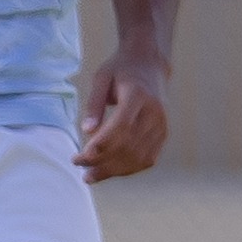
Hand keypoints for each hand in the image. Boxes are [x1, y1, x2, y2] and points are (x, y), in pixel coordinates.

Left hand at [75, 51, 168, 181]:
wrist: (150, 66)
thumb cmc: (121, 71)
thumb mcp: (101, 78)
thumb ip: (93, 104)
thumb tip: (85, 131)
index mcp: (138, 95)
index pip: (120, 126)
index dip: (100, 146)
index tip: (79, 157)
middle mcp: (154, 112)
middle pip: (128, 145)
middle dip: (101, 161)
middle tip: (78, 165)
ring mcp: (162, 125)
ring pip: (138, 156)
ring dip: (113, 170)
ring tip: (90, 176)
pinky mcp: (163, 134)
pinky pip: (147, 158)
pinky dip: (128, 169)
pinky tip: (109, 171)